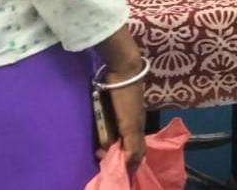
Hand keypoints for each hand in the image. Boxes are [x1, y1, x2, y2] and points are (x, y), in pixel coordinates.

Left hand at [93, 28, 147, 169]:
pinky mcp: (115, 104)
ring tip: (97, 144)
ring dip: (108, 140)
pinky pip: (110, 123)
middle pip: (126, 144)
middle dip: (114, 151)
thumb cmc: (126, 98)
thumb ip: (132, 145)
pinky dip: (105, 130)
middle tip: (99, 152)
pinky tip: (99, 129)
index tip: (109, 162)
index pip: (137, 152)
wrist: (122, 70)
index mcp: (139, 129)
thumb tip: (130, 166)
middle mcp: (133, 123)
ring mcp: (123, 113)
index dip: (126, 160)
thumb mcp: (130, 125)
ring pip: (117, 133)